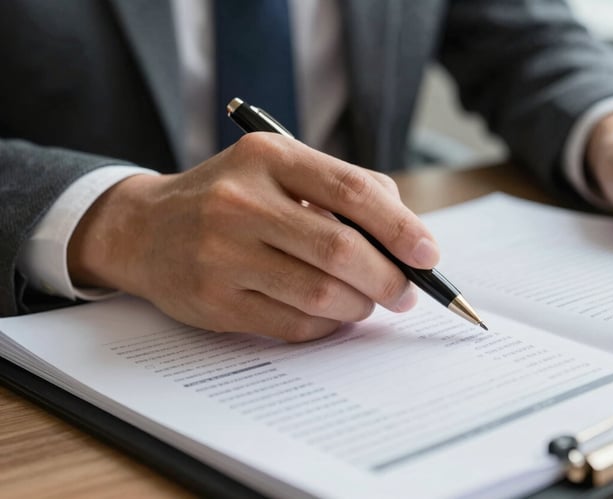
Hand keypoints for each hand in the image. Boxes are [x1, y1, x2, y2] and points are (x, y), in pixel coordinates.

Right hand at [67, 133, 439, 340]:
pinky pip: (292, 325)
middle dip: (388, 278)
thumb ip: (342, 190)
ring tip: (367, 302)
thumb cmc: (229, 198)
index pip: (352, 190)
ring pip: (320, 293)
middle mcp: (241, 201)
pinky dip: (325, 326)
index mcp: (268, 157)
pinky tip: (329, 316)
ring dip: (359, 306)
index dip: (400, 227)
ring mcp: (222, 253)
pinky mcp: (213, 300)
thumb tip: (406, 236)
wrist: (143, 229)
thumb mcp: (278, 169)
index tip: (429, 255)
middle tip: (405, 292)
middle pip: (341, 250)